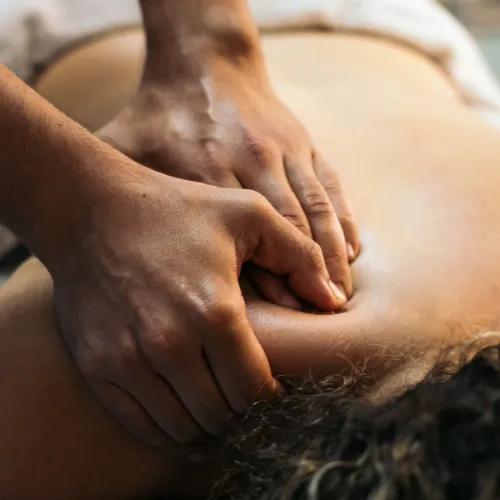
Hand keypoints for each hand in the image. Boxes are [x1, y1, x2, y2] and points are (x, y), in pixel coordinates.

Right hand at [50, 151, 340, 447]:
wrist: (92, 211)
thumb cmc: (175, 209)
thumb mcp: (247, 214)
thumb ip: (299, 254)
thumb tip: (334, 300)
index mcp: (215, 311)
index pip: (256, 388)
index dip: (271, 395)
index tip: (272, 385)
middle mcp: (170, 343)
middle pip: (222, 413)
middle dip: (242, 411)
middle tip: (246, 395)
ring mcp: (129, 359)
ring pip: (184, 427)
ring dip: (209, 424)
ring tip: (218, 404)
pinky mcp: (99, 366)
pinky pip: (142, 424)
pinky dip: (170, 430)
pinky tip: (184, 414)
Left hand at [99, 54, 358, 307]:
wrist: (205, 62)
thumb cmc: (163, 113)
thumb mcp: (128, 144)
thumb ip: (122, 191)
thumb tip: (100, 250)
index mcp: (209, 164)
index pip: (245, 233)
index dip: (268, 278)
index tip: (283, 317)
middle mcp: (253, 157)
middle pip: (289, 227)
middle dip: (309, 277)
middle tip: (320, 321)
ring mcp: (285, 149)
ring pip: (317, 211)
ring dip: (332, 257)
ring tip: (340, 297)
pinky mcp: (305, 142)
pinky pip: (332, 187)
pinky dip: (345, 222)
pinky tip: (351, 254)